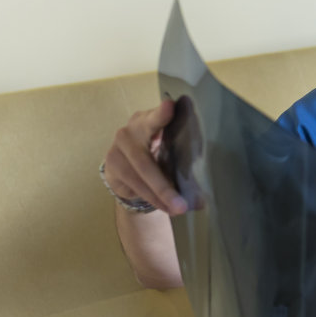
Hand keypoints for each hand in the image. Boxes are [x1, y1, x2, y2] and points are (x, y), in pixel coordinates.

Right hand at [102, 99, 187, 215]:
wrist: (127, 167)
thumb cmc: (157, 153)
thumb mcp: (170, 150)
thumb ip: (184, 159)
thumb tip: (203, 196)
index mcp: (150, 119)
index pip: (156, 117)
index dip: (162, 113)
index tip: (170, 106)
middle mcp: (131, 130)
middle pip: (144, 159)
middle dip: (163, 186)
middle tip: (182, 205)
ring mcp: (118, 147)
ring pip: (140, 177)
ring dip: (161, 196)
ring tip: (179, 210)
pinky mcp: (112, 165)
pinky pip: (134, 185)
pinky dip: (153, 198)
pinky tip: (166, 207)